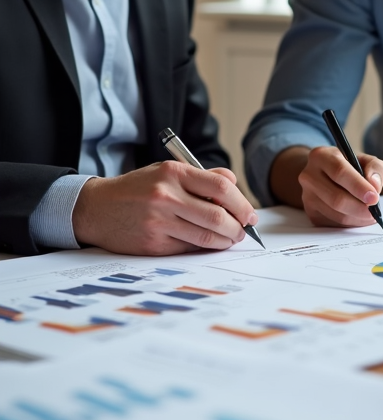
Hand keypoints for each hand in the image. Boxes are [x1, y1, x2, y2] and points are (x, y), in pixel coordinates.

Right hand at [72, 161, 258, 254]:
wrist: (95, 208)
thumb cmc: (138, 188)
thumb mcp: (166, 171)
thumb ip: (202, 176)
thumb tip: (233, 183)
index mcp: (173, 173)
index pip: (221, 188)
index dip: (242, 204)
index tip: (249, 214)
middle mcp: (166, 196)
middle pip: (218, 216)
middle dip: (237, 228)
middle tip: (242, 231)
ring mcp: (158, 222)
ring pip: (206, 237)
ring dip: (225, 241)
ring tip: (228, 239)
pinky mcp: (153, 244)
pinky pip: (189, 248)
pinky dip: (203, 248)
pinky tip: (205, 244)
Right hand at [297, 146, 382, 226]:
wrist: (327, 176)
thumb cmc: (350, 167)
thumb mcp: (366, 160)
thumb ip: (375, 169)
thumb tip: (374, 186)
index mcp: (321, 156)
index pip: (339, 172)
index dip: (358, 186)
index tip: (374, 197)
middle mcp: (309, 175)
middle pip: (336, 198)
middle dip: (360, 208)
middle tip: (374, 212)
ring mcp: (307, 196)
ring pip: (336, 214)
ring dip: (358, 218)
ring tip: (370, 214)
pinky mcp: (311, 213)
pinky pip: (334, 224)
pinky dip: (351, 223)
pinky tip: (359, 216)